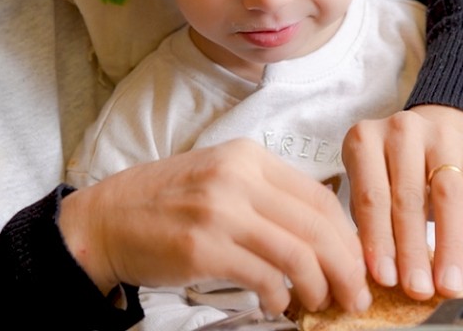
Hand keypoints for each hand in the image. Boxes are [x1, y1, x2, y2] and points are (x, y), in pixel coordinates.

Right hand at [58, 139, 370, 317]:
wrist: (105, 220)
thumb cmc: (164, 204)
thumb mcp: (219, 179)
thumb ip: (266, 196)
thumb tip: (322, 235)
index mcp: (247, 157)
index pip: (319, 195)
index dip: (347, 235)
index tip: (357, 263)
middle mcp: (237, 178)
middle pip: (316, 225)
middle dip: (345, 267)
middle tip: (355, 294)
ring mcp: (219, 212)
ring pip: (297, 254)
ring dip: (318, 287)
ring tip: (320, 303)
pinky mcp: (203, 248)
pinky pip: (263, 277)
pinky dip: (279, 297)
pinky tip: (278, 304)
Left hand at [342, 105, 462, 299]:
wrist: (433, 137)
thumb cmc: (389, 173)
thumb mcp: (367, 185)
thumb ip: (369, 222)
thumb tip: (379, 274)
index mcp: (364, 140)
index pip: (371, 196)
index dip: (379, 240)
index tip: (384, 278)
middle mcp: (402, 131)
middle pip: (409, 198)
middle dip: (413, 250)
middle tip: (416, 289)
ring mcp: (442, 137)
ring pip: (449, 198)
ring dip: (448, 248)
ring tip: (447, 285)